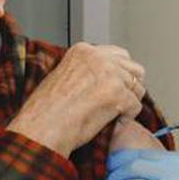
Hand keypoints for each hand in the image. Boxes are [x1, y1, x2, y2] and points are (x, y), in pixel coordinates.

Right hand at [8, 43, 144, 156]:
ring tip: (111, 116)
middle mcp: (99, 58)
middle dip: (129, 87)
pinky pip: (136, 107)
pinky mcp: (118, 94)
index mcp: (84, 51)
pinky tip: (112, 124)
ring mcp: (110, 75)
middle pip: (134, 69)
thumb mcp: (64, 76)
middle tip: (118, 104)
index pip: (119, 55)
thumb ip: (87, 71)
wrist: (41, 128)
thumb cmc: (46, 111)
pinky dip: (126, 119)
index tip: (115, 88)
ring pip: (137, 88)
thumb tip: (108, 78)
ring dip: (128, 104)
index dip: (121, 74)